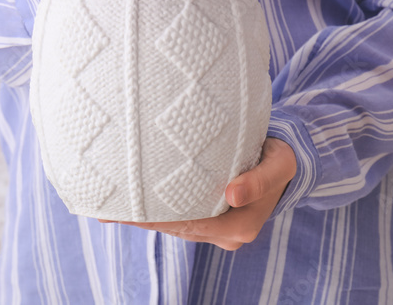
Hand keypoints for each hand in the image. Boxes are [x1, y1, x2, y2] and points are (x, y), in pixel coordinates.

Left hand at [97, 137, 296, 250]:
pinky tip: (130, 204)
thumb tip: (233, 194)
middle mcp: (227, 234)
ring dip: (146, 218)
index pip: (192, 225)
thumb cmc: (280, 158)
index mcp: (241, 226)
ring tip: (111, 207)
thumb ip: (259, 180)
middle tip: (108, 210)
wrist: (284, 161)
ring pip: (175, 226)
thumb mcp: (278, 165)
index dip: (160, 219)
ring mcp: (217, 228)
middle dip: (144, 220)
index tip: (132, 211)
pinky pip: (179, 218)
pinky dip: (156, 212)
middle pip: (178, 228)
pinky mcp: (210, 218)